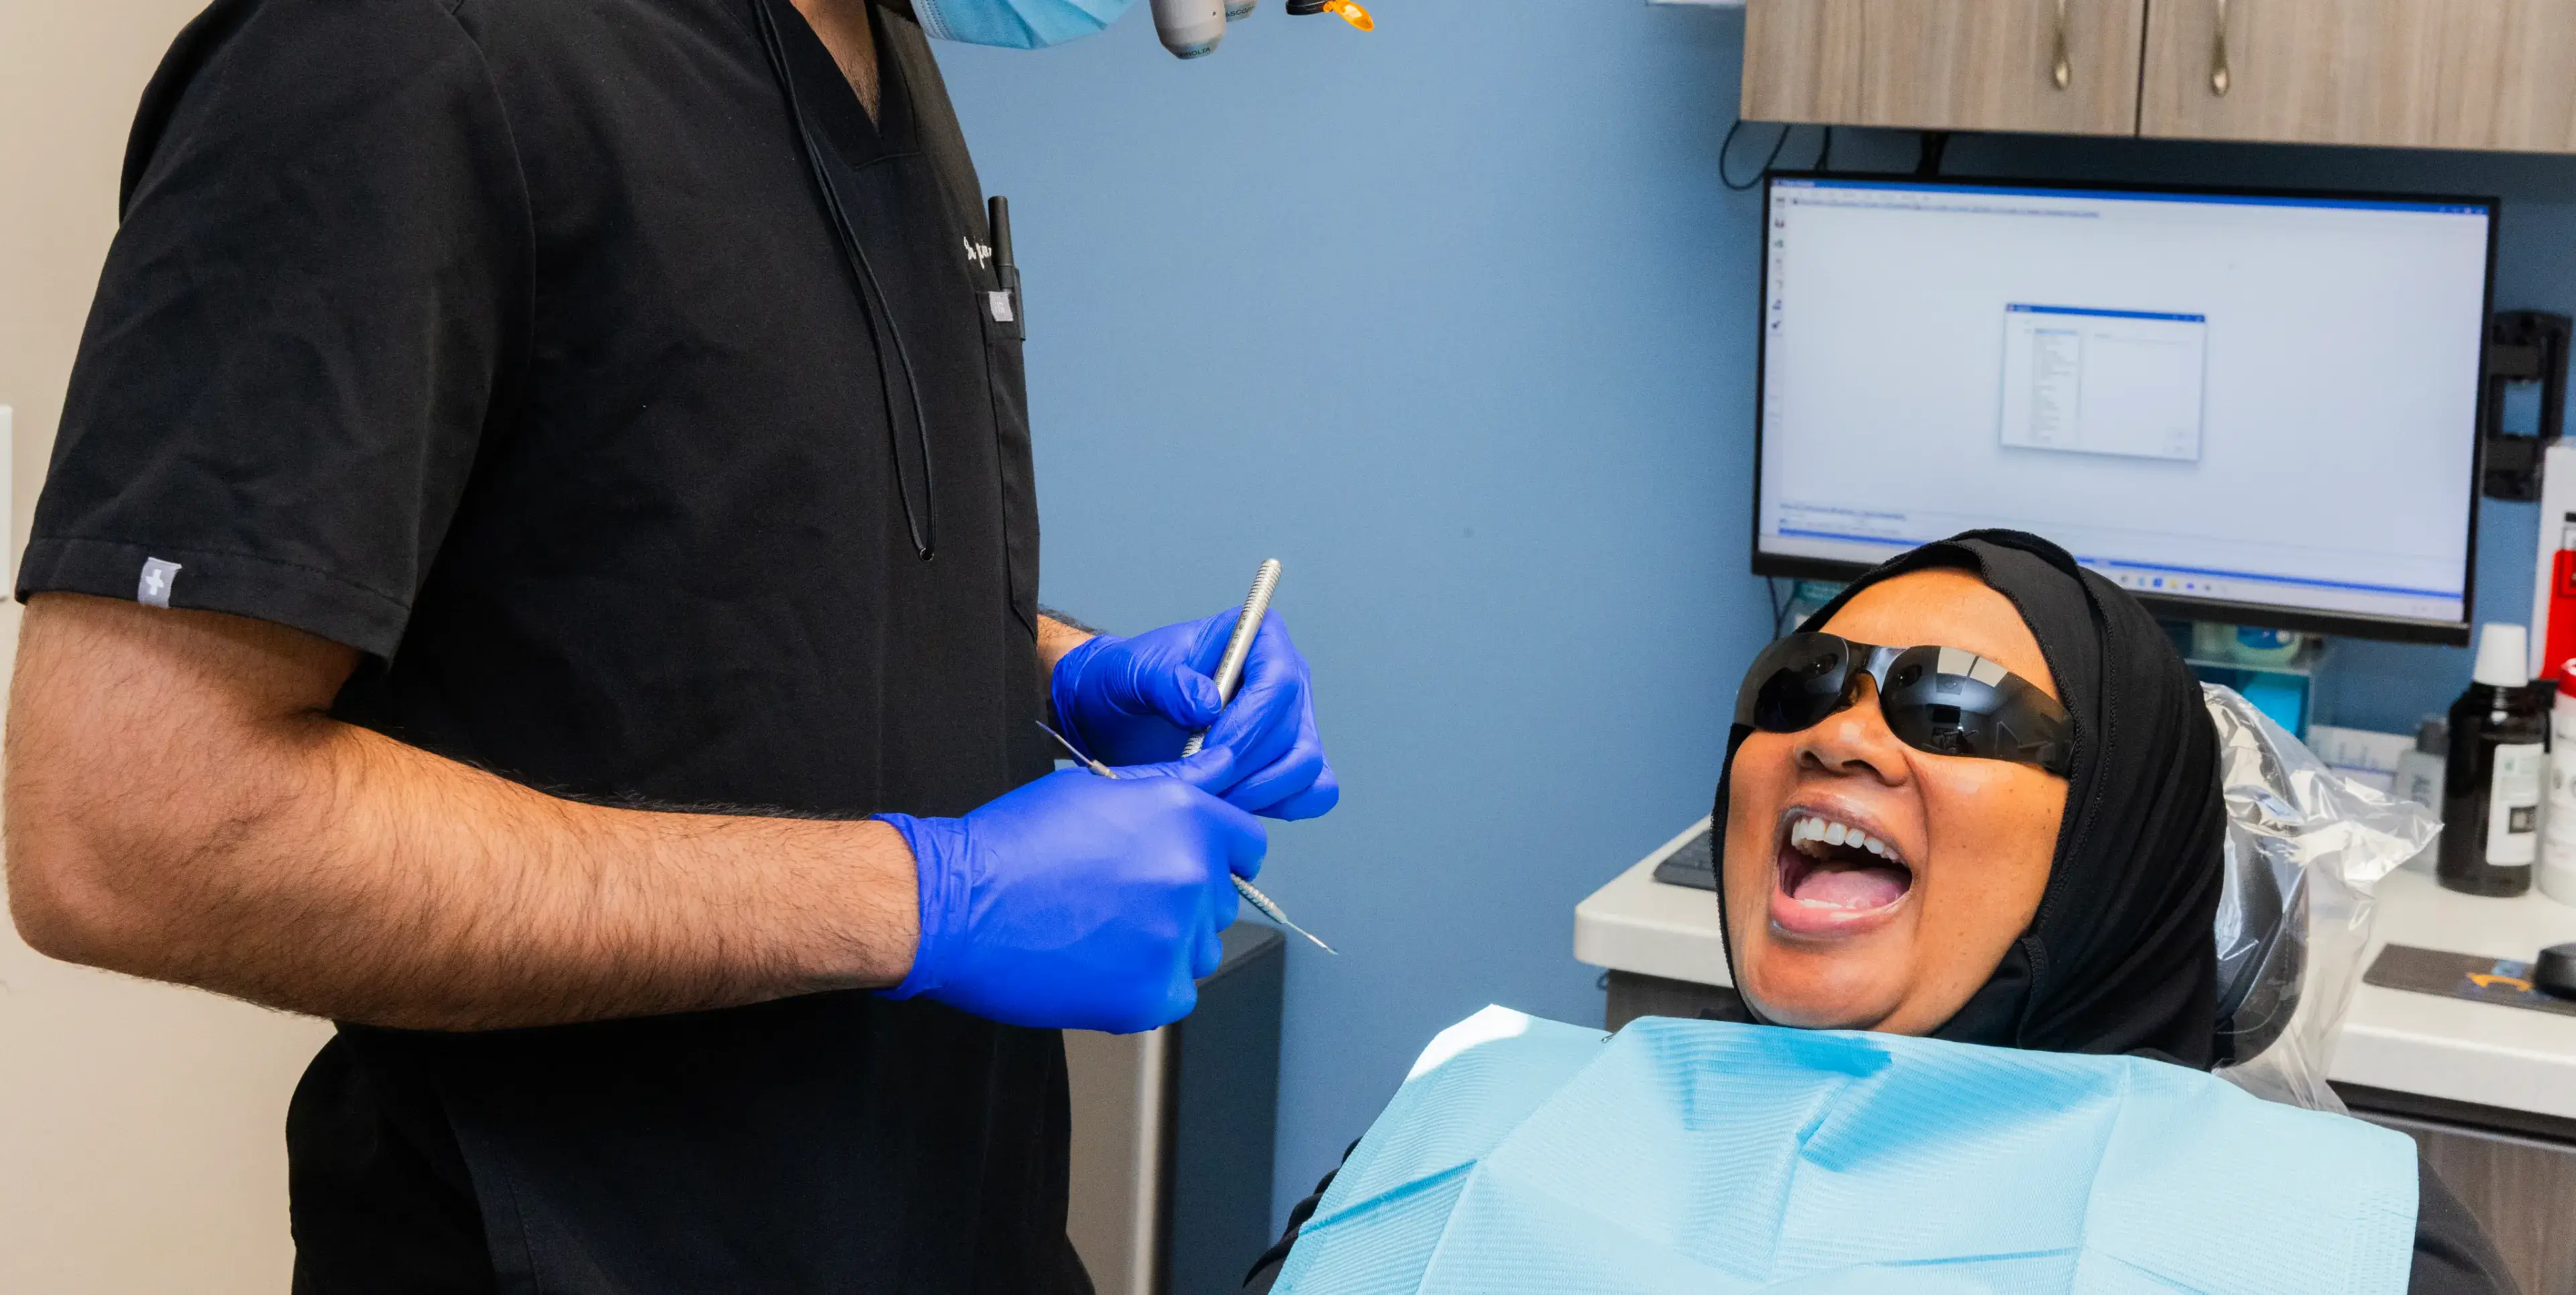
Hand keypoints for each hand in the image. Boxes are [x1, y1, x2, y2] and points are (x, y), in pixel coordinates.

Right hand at [878, 751, 1264, 1033]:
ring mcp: (1175, 940)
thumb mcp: (1095, 789)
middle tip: (1119, 899)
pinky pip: (1175, 994)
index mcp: (1185, 818)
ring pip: (1200, 949)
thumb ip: (1172, 782)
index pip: (1247, 845)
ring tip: (1102, 932)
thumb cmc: (1013, 842)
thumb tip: (1223, 764)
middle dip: (1184, 900)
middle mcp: (1192, 876)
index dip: (1218, 853)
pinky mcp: (1152, 995)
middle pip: (1221, 901)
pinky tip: (1097, 965)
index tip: (1188, 865)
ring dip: (1166, 945)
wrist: (955, 905)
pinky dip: (1144, 987)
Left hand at [1049, 610, 1339, 820]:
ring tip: (1209, 796)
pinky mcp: (1290, 762)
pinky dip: (1279, 806)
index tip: (1206, 750)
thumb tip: (1209, 704)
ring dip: (1259, 792)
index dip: (1248, 724)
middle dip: (1245, 767)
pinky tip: (1234, 804)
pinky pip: (1313, 792)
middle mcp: (1288, 678)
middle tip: (1198, 783)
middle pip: (1294, 732)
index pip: (1279, 682)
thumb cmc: (1127, 682)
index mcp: (1259, 637)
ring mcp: (1295, 722)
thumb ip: (1167, 682)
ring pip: (1305, 767)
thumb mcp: (1132, 672)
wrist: (1118, 716)